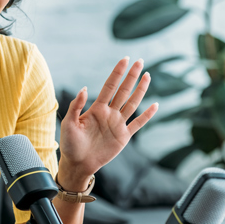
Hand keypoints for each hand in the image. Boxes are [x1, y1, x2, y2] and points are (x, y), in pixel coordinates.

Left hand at [58, 58, 157, 188]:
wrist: (77, 164)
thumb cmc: (70, 144)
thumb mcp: (69, 123)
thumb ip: (76, 106)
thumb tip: (84, 88)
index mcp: (97, 108)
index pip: (110, 86)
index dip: (117, 73)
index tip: (124, 59)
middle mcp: (109, 113)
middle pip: (124, 91)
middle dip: (131, 76)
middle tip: (140, 61)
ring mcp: (118, 124)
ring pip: (132, 104)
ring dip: (140, 90)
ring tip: (147, 76)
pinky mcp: (123, 137)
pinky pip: (138, 124)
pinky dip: (147, 116)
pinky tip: (155, 105)